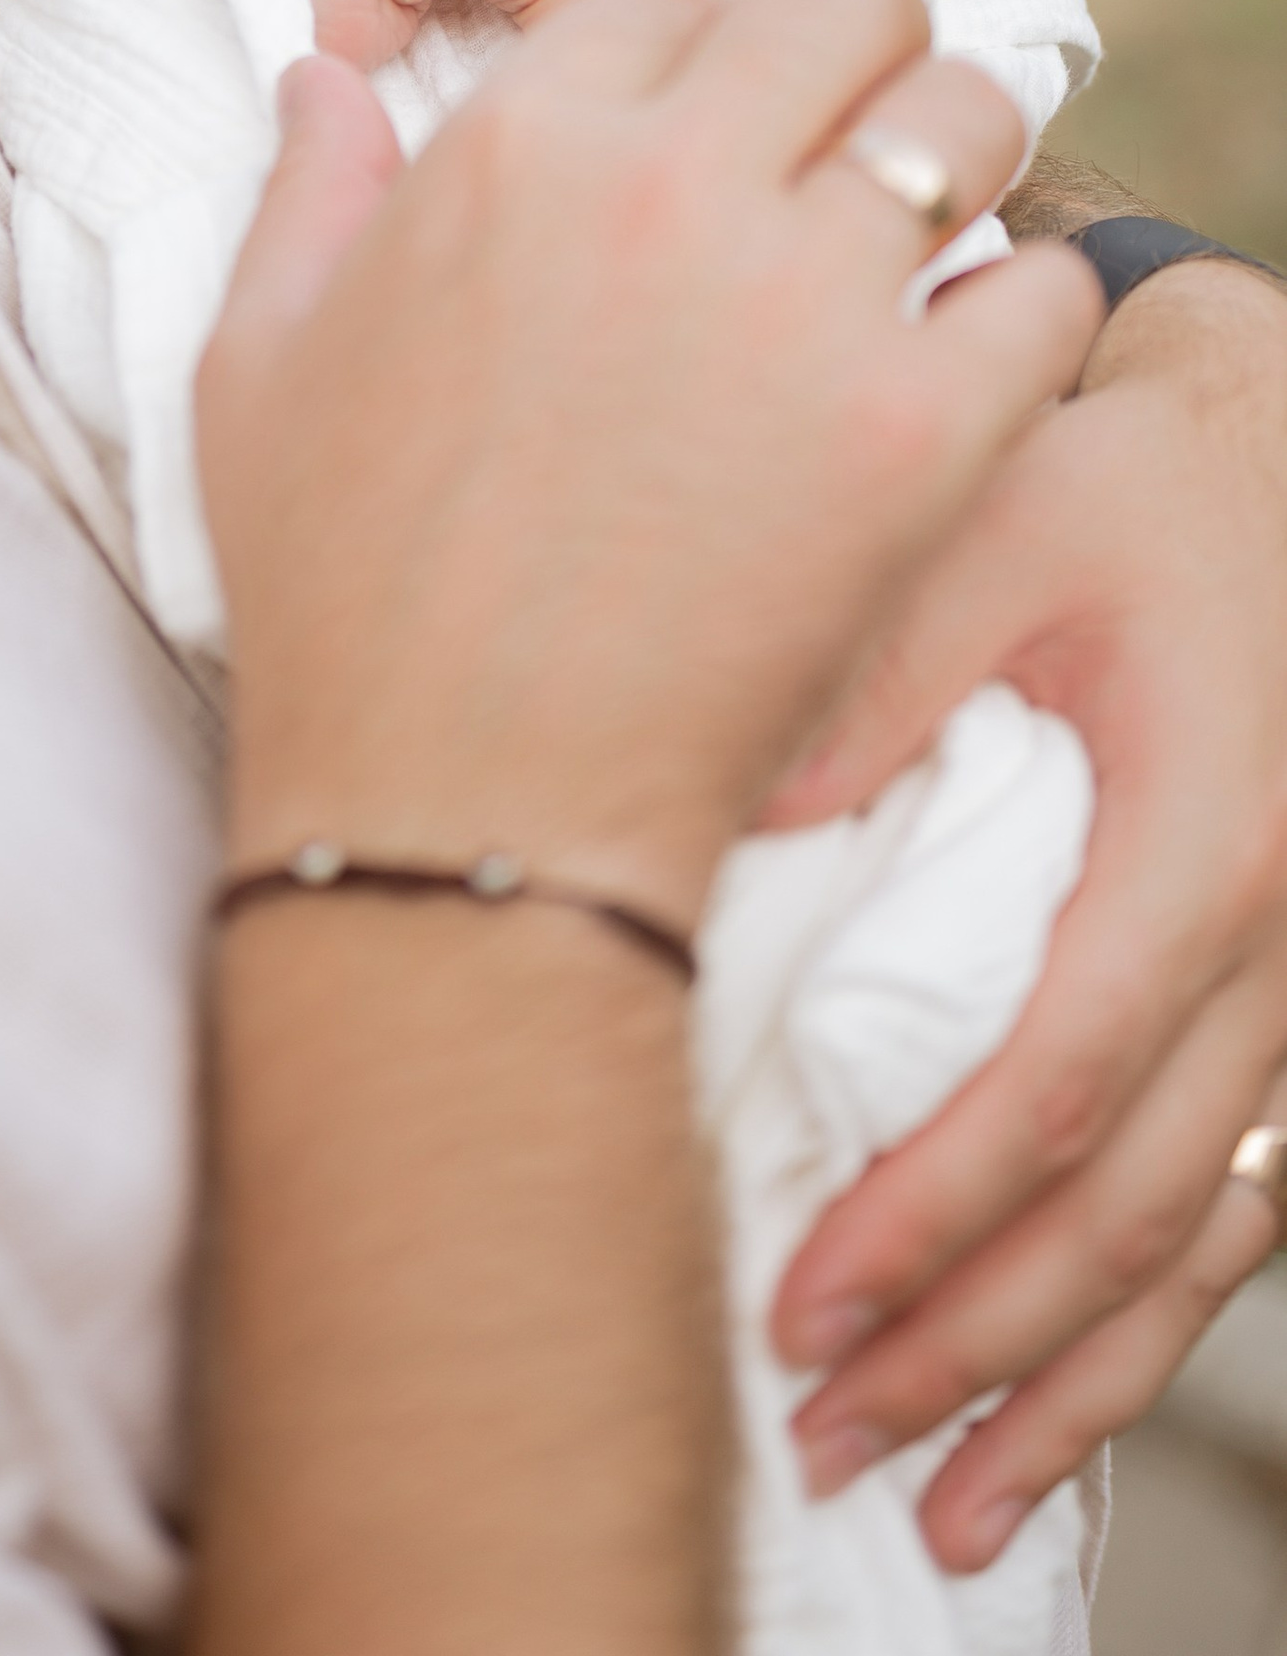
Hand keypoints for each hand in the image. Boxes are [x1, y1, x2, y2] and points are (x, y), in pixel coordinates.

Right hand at [199, 0, 1098, 933]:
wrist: (461, 806)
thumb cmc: (342, 590)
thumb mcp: (255, 363)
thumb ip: (303, 192)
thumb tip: (324, 82)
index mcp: (516, 146)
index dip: (698, 45)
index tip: (711, 116)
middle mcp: (670, 189)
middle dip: (858, 47)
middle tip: (846, 131)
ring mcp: (806, 308)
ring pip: (967, 112)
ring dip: (954, 149)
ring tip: (923, 228)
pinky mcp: (917, 438)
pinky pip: (1044, 293)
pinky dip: (1023, 311)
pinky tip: (966, 361)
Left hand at [766, 259, 1286, 1572]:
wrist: (1274, 459)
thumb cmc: (1121, 489)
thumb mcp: (997, 529)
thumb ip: (872, 670)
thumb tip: (732, 822)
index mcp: (1204, 843)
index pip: (1061, 1083)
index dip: (933, 1214)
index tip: (803, 1299)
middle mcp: (1282, 946)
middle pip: (1132, 1210)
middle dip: (975, 1346)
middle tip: (826, 1432)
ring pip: (1199, 1244)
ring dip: (1070, 1385)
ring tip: (944, 1505)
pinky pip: (1234, 1204)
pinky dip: (1151, 1326)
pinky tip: (1063, 1405)